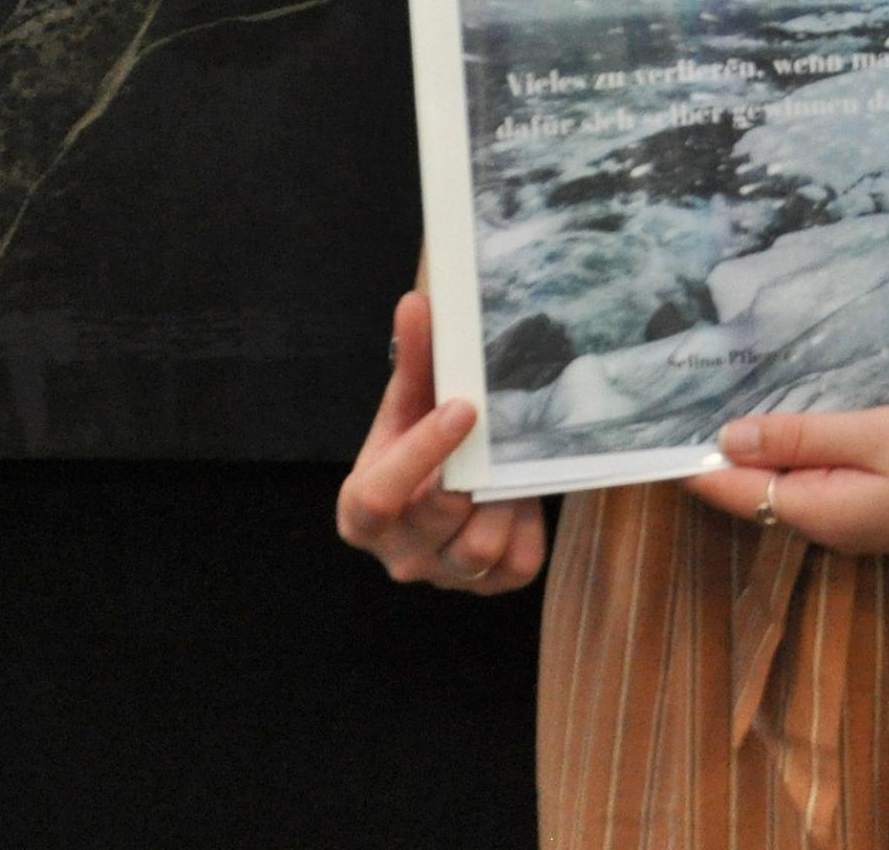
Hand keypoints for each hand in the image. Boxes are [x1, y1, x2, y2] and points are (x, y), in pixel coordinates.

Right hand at [333, 290, 546, 593]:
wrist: (441, 488)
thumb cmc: (418, 443)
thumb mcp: (409, 404)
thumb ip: (412, 360)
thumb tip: (417, 303)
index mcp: (361, 511)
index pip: (379, 496)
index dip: (422, 453)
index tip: (465, 407)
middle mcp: (397, 552)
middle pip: (437, 522)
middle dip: (473, 474)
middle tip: (500, 432)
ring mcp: (442, 574)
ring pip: (479, 551)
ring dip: (505, 501)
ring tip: (511, 463)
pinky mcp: (487, 586)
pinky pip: (517, 565)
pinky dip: (528, 528)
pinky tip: (522, 495)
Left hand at [677, 399, 888, 554]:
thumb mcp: (883, 434)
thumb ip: (805, 438)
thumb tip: (727, 438)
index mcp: (822, 512)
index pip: (730, 488)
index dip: (686, 456)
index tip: (644, 417)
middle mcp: (830, 524)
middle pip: (751, 487)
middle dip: (715, 443)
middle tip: (673, 382)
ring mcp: (857, 517)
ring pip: (785, 479)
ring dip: (757, 441)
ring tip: (716, 384)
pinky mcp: (881, 503)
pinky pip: (819, 474)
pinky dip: (797, 445)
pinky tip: (791, 409)